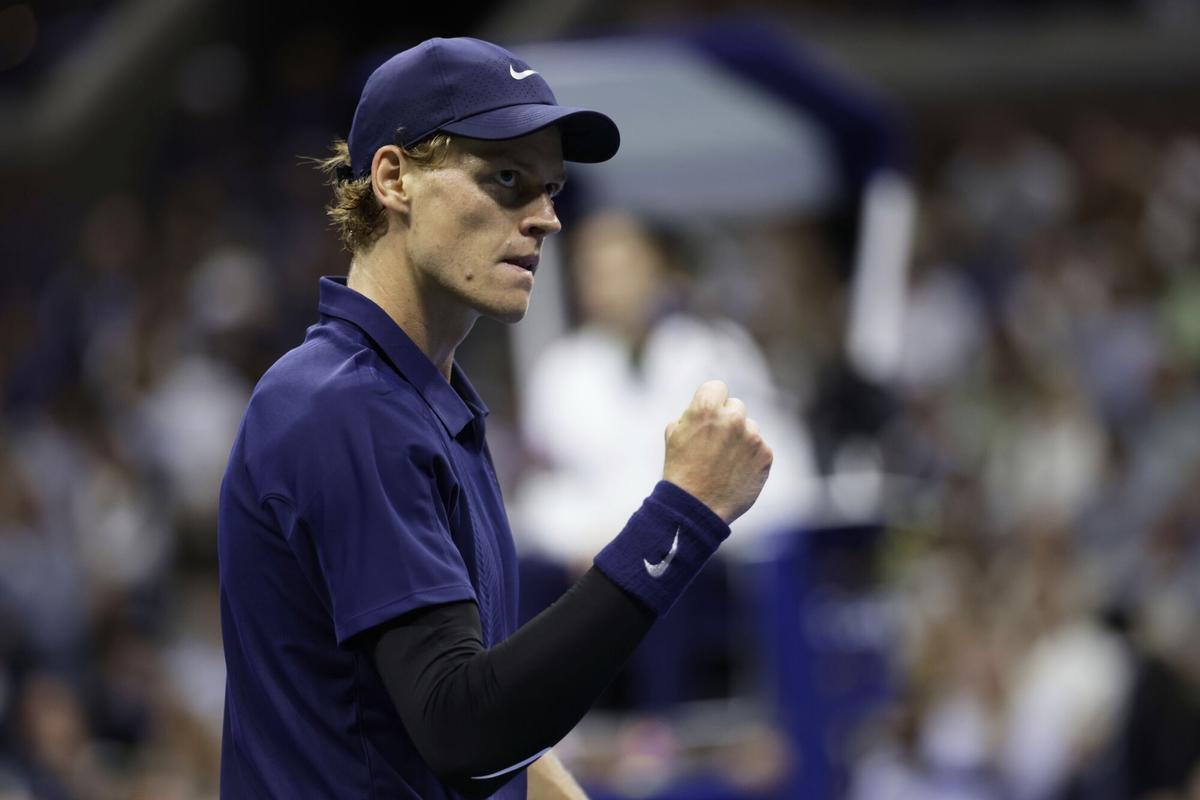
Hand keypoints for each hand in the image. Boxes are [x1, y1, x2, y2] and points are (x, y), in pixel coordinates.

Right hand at [662, 380, 772, 523]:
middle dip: (727, 420)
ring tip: (724, 462)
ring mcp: (751, 436)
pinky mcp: (765, 455)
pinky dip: (750, 457)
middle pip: (736, 406)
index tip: (709, 415)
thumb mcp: (674, 434)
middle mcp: (732, 418)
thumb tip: (710, 408)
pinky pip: (759, 447)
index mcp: (706, 408)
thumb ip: (693, 414)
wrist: (695, 508)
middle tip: (716, 443)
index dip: (711, 401)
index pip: (717, 387)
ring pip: (749, 427)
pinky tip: (736, 472)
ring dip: (740, 439)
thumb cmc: (680, 471)